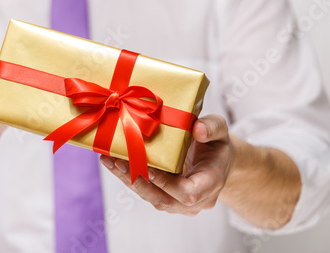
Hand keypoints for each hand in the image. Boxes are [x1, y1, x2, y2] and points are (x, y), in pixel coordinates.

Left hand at [100, 114, 231, 215]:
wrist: (216, 160)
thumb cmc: (217, 144)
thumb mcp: (221, 130)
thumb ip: (213, 127)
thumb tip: (198, 129)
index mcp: (211, 183)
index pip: (188, 193)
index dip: (167, 184)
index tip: (149, 168)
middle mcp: (196, 200)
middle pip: (163, 199)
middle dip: (138, 181)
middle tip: (117, 160)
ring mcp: (179, 203)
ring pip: (150, 197)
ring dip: (128, 179)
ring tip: (109, 160)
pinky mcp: (165, 198)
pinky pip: (145, 191)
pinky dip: (128, 177)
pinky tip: (112, 161)